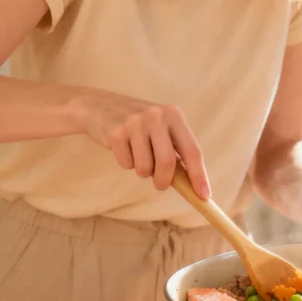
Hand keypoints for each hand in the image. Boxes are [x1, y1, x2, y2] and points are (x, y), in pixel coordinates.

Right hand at [76, 89, 210, 197]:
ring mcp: (135, 123)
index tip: (204, 195)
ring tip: (137, 156)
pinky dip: (126, 163)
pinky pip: (127, 164)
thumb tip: (191, 183)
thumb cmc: (136, 123)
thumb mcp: (160, 128)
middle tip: (159, 185)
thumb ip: (175, 150)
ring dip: (142, 171)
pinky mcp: (116, 132)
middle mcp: (157, 116)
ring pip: (145, 167)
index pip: (193, 151)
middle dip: (164, 181)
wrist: (97, 105)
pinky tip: (122, 148)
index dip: (199, 176)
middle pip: (168, 163)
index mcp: (174, 116)